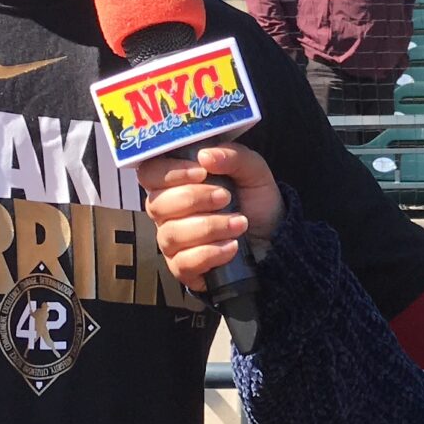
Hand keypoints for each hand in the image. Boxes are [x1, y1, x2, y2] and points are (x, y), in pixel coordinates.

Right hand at [135, 144, 283, 296]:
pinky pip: (183, 262)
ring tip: (239, 223)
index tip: (201, 172)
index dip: (169, 172)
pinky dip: (210, 253)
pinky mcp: (183, 268)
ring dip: (209, 227)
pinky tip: (232, 247)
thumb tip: (205, 155)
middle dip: (194, 199)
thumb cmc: (254, 201)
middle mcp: (167, 212)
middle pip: (156, 205)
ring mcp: (172, 241)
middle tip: (226, 198)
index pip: (149, 173)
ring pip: (170, 234)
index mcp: (175, 182)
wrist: (273, 238)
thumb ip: (232, 156)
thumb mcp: (253, 171)